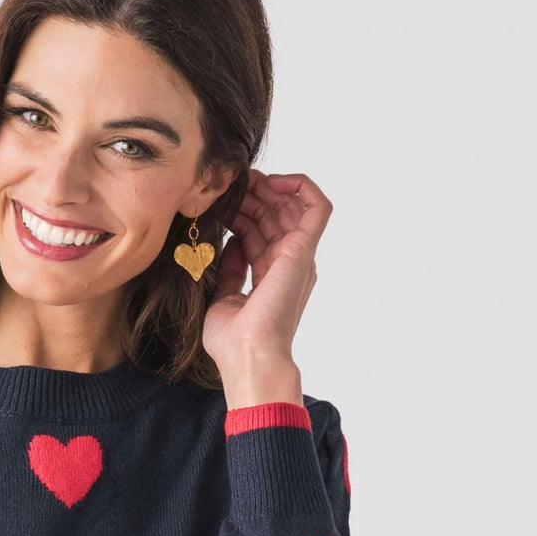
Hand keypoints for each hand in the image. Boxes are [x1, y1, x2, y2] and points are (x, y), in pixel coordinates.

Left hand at [200, 170, 331, 390]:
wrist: (249, 355)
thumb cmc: (234, 341)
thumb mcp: (224, 298)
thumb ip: (230, 271)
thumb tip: (231, 245)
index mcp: (272, 277)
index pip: (259, 233)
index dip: (241, 214)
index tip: (219, 203)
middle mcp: (289, 264)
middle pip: (273, 217)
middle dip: (251, 197)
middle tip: (229, 185)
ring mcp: (298, 257)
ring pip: (290, 208)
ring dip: (266, 189)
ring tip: (242, 181)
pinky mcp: (304, 250)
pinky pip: (317, 207)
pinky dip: (300, 186)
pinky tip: (272, 181)